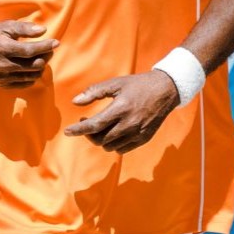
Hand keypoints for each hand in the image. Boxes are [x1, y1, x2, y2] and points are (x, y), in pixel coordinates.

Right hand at [0, 19, 58, 88]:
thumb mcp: (6, 26)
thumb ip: (24, 28)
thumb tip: (43, 30)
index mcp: (2, 48)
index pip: (29, 51)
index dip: (45, 47)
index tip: (56, 43)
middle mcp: (2, 65)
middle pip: (33, 65)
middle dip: (46, 56)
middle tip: (49, 49)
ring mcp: (2, 77)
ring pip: (31, 75)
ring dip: (41, 66)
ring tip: (41, 57)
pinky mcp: (3, 84)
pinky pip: (25, 83)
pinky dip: (32, 75)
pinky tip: (32, 67)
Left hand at [63, 71, 180, 153]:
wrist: (166, 90)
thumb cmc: (138, 85)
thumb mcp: (116, 83)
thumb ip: (94, 92)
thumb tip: (75, 102)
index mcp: (121, 108)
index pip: (95, 125)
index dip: (78, 130)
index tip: (67, 131)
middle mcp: (129, 124)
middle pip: (100, 139)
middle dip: (88, 134)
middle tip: (87, 124)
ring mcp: (137, 133)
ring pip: (110, 147)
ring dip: (100, 140)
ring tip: (100, 127)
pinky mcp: (144, 139)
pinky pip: (122, 149)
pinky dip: (113, 144)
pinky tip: (113, 133)